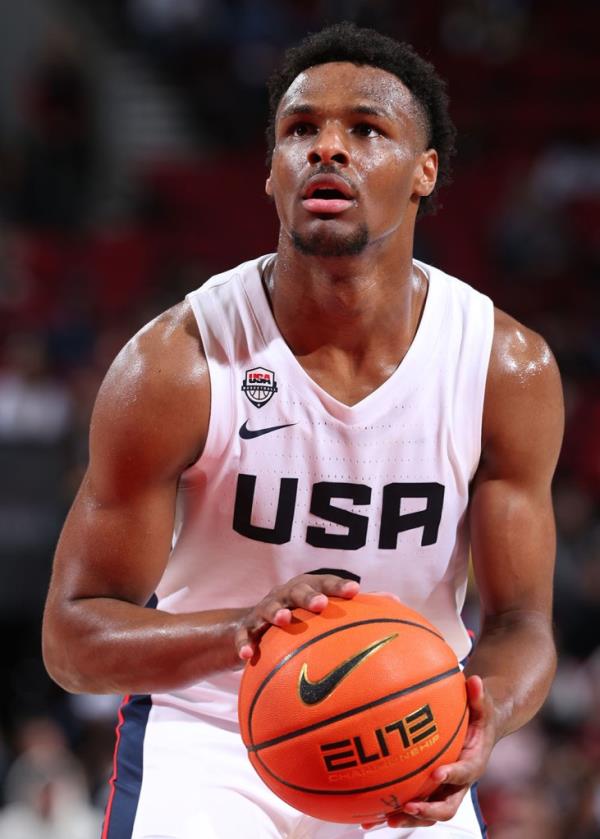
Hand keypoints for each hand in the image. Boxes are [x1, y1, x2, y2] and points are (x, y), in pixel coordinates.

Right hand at [235, 573, 358, 660]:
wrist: (252, 623)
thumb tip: (398, 602)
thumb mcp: (322, 609)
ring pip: (269, 607)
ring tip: (284, 620)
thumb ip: (357, 608)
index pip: (326, 583)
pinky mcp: (247, 627)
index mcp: (308, 588)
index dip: (339, 586)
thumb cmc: (299, 616)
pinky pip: (244, 635)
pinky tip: (248, 656)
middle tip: (321, 604)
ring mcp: (264, 609)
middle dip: (309, 595)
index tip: (355, 591)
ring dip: (276, 612)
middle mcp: (286, 594)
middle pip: (297, 590)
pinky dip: (245, 643)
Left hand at [362, 675, 495, 829]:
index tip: (437, 773)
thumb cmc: (479, 717)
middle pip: (446, 806)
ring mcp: (443, 790)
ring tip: (386, 818)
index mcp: (473, 763)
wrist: (480, 731)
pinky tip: (367, 817)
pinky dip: (392, 812)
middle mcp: (458, 783)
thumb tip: (475, 680)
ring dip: (408, 818)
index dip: (452, 775)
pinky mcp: (430, 790)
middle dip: (427, 811)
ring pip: (427, 812)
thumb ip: (478, 696)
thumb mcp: (482, 706)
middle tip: (409, 806)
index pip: (465, 774)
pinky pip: (412, 804)